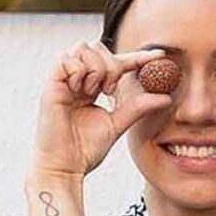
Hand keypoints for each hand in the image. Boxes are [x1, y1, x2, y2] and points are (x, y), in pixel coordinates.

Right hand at [30, 40, 173, 179]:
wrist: (65, 168)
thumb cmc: (84, 152)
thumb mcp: (116, 125)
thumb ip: (137, 108)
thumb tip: (166, 97)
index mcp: (88, 91)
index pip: (114, 63)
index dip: (136, 57)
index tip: (159, 55)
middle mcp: (74, 83)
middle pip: (96, 47)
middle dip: (111, 63)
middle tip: (110, 90)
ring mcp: (61, 84)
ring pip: (82, 48)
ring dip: (96, 67)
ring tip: (93, 92)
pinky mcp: (50, 88)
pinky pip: (64, 59)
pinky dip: (78, 70)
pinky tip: (79, 90)